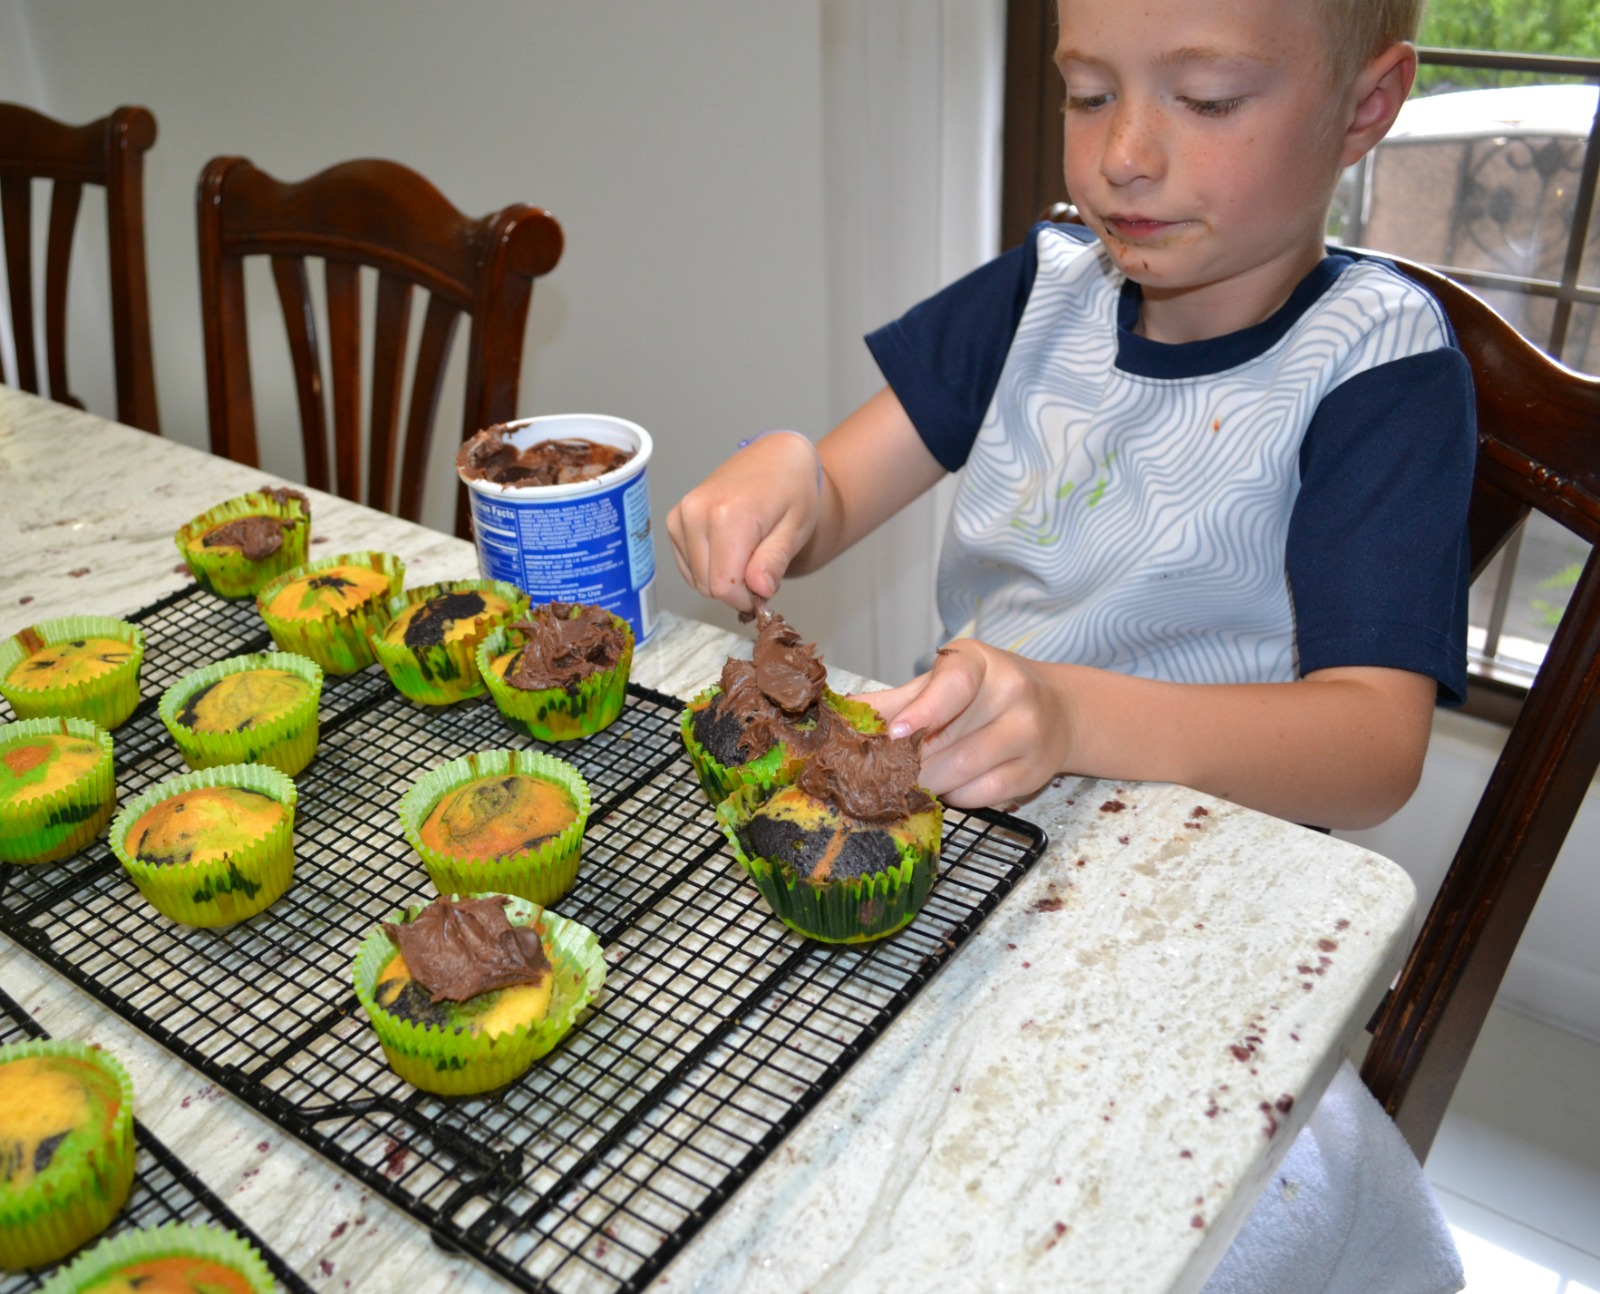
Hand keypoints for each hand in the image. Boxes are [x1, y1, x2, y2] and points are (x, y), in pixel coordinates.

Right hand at [666, 432, 821, 613]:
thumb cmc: (792, 489)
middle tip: (762, 569)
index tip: (765, 589)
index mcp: (727, 515)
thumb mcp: (795, 528)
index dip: (746, 598)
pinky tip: (730, 550)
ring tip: (749, 554)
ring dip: (723, 578)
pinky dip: (709, 568)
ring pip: (696, 579)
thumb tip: (759, 589)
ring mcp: (681, 515)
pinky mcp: (676, 520)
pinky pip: (688, 566)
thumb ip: (774, 560)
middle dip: (737, 588)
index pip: (723, 586)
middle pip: (707, 585)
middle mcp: (696, 513)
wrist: (777, 457)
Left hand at [857, 639, 1075, 808]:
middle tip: (881, 772)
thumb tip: (843, 715)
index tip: (895, 733)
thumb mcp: (944, 681)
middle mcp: (1012, 693)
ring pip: (962, 772)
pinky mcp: (1034, 771)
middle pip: (949, 740)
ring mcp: (1028, 734)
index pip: (954, 683)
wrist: (1058, 710)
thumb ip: (897, 700)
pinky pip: (982, 796)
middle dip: (908, 761)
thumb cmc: (988, 692)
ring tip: (913, 779)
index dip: (923, 710)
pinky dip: (956, 796)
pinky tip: (949, 785)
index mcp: (982, 663)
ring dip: (928, 783)